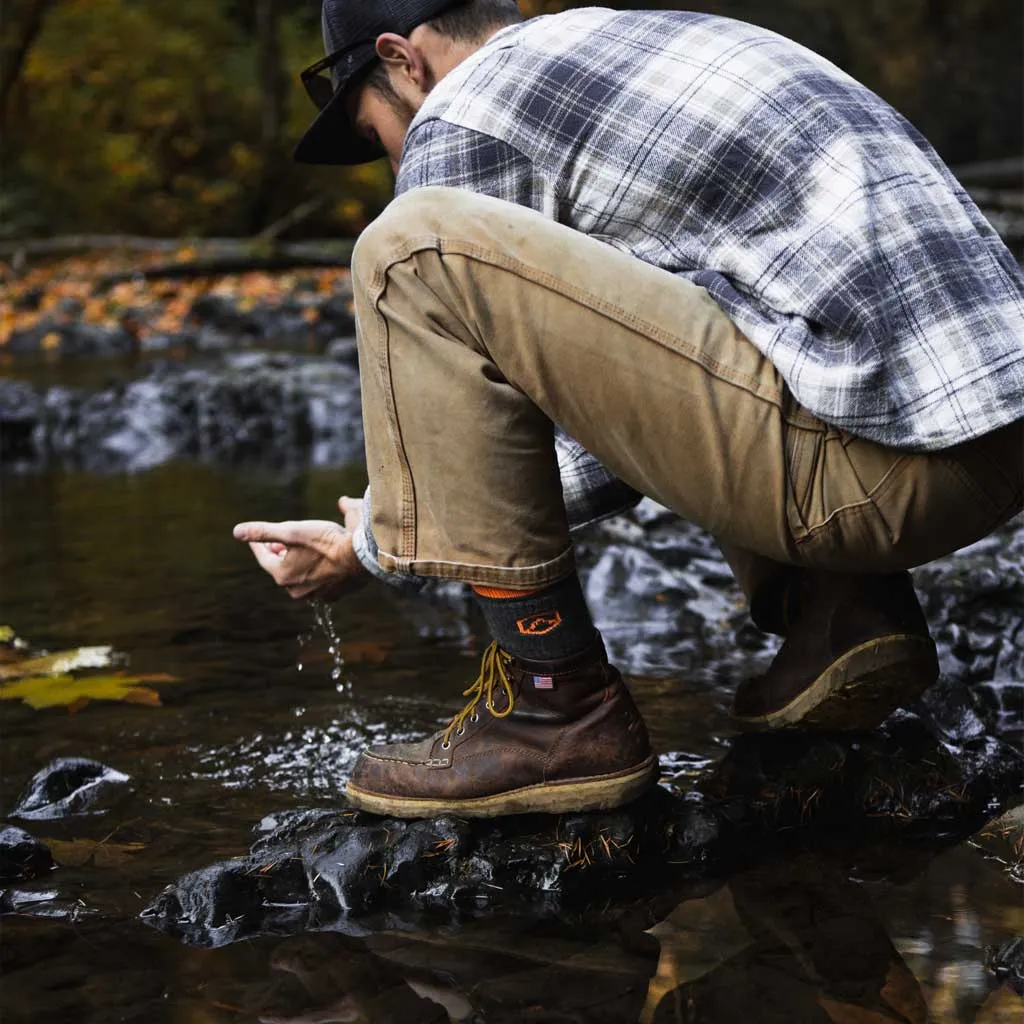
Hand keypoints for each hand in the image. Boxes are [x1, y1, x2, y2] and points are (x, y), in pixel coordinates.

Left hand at [233, 496, 368, 600]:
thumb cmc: (326, 541)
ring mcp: (315, 595)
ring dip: (299, 563)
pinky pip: (319, 582)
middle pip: (282, 568)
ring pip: (300, 576)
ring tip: (305, 549)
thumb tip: (236, 532)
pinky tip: (325, 560)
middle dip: (280, 553)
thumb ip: (263, 532)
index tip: (256, 538)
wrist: (361, 556)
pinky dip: (317, 571)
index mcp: (282, 576)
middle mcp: (296, 590)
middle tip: (281, 540)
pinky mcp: (333, 595)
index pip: (264, 558)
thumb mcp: (292, 531)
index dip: (260, 544)